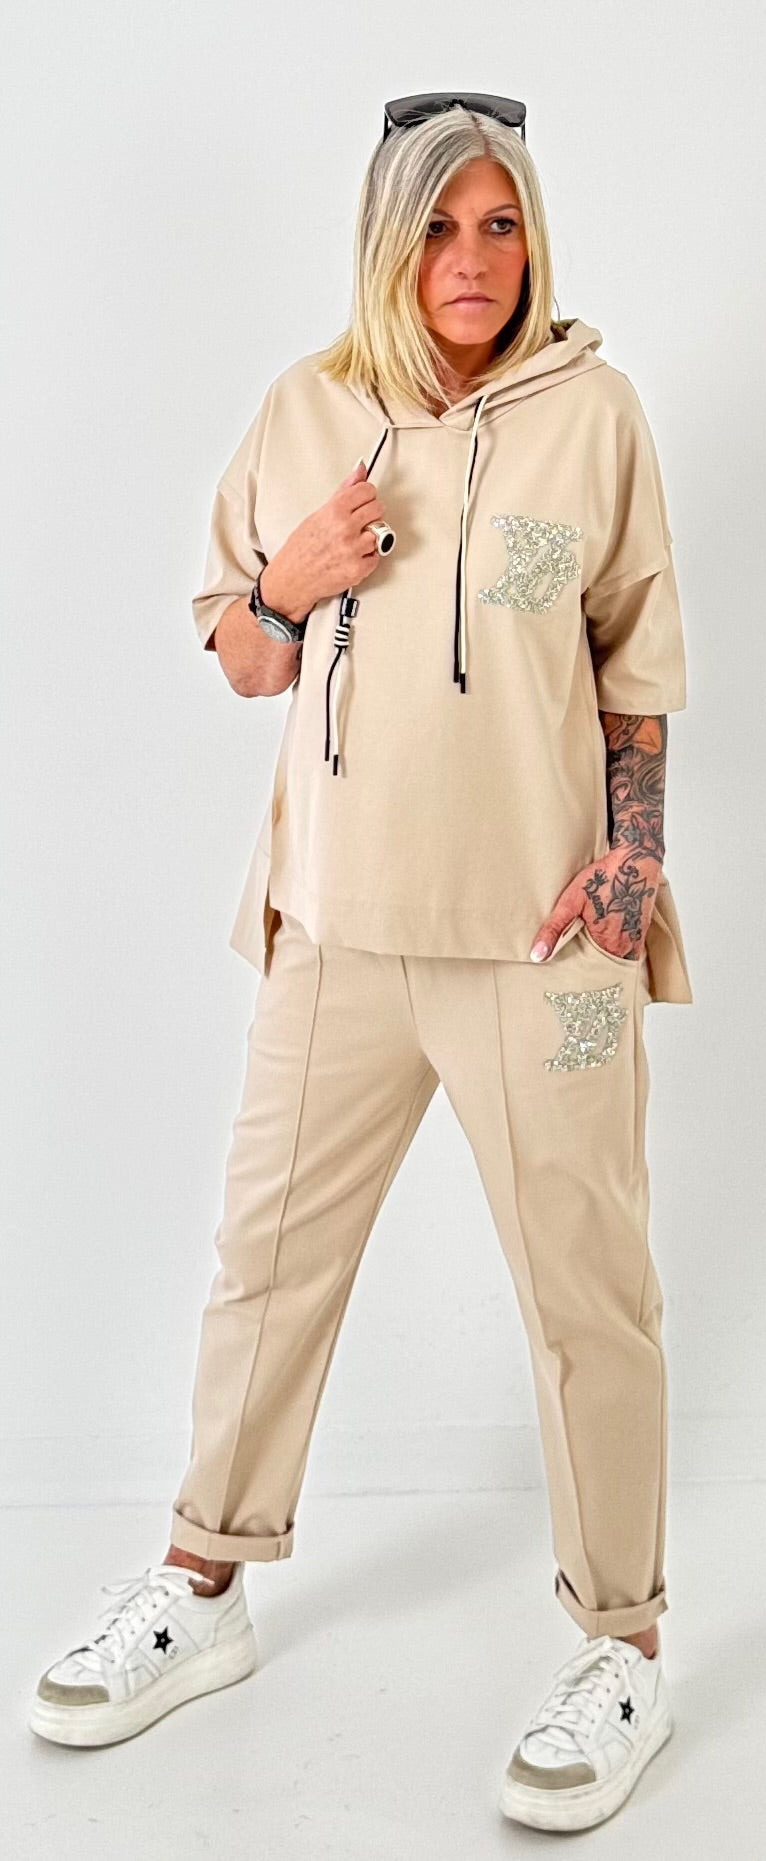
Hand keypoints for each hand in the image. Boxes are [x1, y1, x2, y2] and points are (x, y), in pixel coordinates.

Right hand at [277, 460, 390, 609]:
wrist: (293, 579)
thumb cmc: (301, 548)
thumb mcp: (318, 514)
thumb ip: (343, 492)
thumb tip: (359, 472)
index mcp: (335, 511)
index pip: (367, 490)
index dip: (366, 495)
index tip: (363, 500)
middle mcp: (345, 529)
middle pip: (378, 509)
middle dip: (371, 514)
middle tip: (359, 522)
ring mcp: (353, 550)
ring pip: (379, 534)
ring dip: (369, 539)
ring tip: (352, 543)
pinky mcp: (358, 569)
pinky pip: (376, 557)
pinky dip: (367, 558)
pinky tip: (352, 557)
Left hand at [529, 846, 662, 962]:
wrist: (634, 862)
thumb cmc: (603, 878)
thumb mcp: (571, 901)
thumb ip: (554, 929)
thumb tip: (537, 955)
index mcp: (606, 944)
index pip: (589, 972)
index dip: (578, 974)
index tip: (568, 975)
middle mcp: (624, 946)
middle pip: (603, 968)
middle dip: (590, 969)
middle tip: (576, 969)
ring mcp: (635, 940)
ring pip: (616, 960)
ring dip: (604, 960)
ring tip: (589, 958)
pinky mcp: (641, 932)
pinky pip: (628, 951)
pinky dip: (617, 951)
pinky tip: (606, 943)